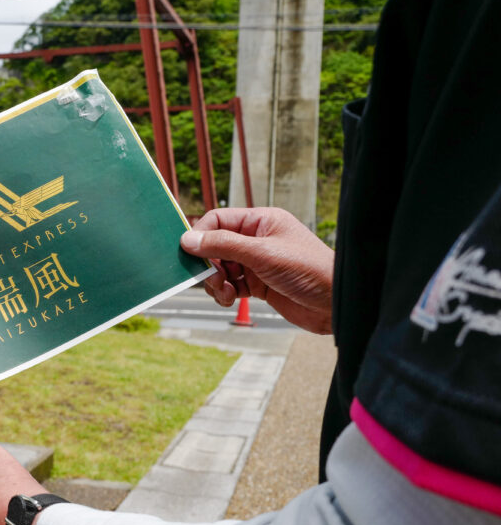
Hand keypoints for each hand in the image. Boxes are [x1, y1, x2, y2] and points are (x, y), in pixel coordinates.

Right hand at [180, 207, 334, 333]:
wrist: (335, 304)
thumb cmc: (309, 270)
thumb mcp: (262, 254)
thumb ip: (223, 245)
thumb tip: (188, 239)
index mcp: (260, 221)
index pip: (218, 220)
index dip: (201, 236)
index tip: (190, 255)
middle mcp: (257, 239)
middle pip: (215, 246)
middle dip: (208, 265)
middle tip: (214, 280)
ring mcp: (257, 262)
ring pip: (220, 268)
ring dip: (216, 282)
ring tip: (226, 293)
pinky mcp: (259, 284)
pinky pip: (230, 284)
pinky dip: (225, 293)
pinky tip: (232, 299)